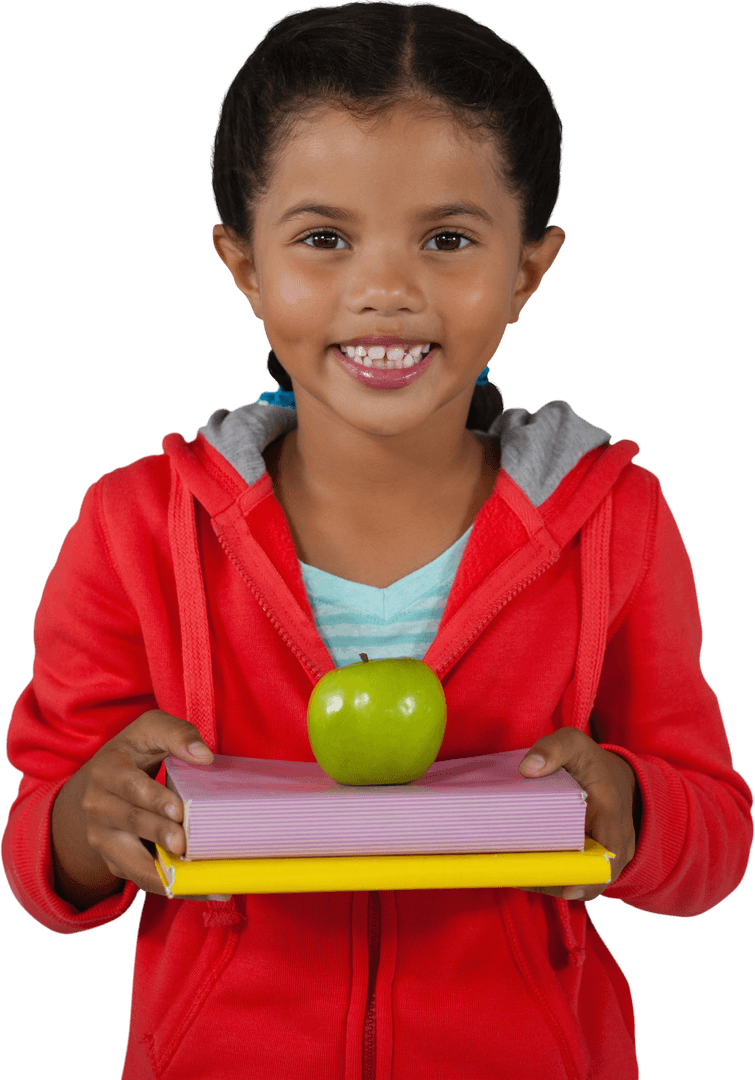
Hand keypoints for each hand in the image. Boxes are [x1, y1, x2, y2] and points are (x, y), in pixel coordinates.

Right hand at [67, 709, 228, 901]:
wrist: (98, 784)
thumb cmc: (133, 752)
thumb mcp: (150, 730)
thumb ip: (177, 734)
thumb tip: (204, 757)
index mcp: (106, 771)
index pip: (129, 786)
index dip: (154, 798)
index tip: (179, 809)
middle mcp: (98, 807)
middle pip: (131, 823)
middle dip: (159, 834)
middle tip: (184, 842)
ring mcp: (104, 839)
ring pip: (132, 861)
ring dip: (164, 872)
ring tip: (197, 878)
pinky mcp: (116, 862)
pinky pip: (143, 879)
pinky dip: (174, 887)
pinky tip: (204, 890)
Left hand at [516, 727, 637, 900]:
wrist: (615, 779)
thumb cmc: (592, 764)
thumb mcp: (575, 745)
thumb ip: (553, 749)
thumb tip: (527, 768)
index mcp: (613, 816)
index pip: (609, 856)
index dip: (590, 878)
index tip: (568, 888)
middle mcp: (614, 845)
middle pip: (588, 877)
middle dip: (556, 881)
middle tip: (518, 876)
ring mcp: (602, 858)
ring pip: (576, 881)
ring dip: (547, 881)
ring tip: (513, 874)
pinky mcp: (588, 863)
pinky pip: (570, 877)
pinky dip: (548, 878)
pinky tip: (521, 872)